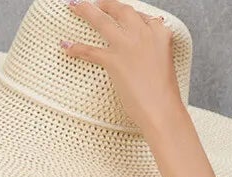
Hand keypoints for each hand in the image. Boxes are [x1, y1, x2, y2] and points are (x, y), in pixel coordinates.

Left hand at [59, 0, 183, 135]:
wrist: (162, 111)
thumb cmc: (164, 94)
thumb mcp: (165, 63)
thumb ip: (155, 51)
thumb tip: (144, 53)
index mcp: (160, 33)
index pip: (143, 16)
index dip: (130, 15)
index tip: (122, 14)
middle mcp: (143, 34)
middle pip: (122, 10)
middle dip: (107, 4)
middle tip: (96, 2)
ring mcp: (128, 45)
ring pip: (102, 21)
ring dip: (86, 11)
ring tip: (75, 6)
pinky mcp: (114, 61)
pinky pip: (91, 51)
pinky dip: (77, 48)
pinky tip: (66, 46)